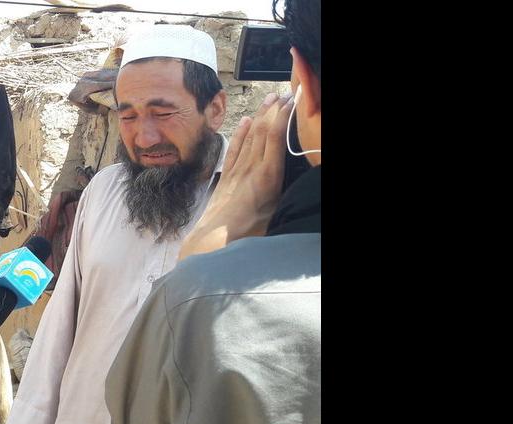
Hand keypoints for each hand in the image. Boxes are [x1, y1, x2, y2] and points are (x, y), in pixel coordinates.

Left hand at [179, 92, 291, 260]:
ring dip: (262, 114)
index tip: (294, 102)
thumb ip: (286, 196)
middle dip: (275, 109)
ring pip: (251, 135)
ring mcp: (238, 170)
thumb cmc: (247, 234)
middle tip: (286, 93)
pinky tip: (248, 120)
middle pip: (264, 130)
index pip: (276, 137)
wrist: (213, 241)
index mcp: (267, 177)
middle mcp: (252, 168)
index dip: (284, 116)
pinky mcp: (227, 176)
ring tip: (271, 98)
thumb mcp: (276, 216)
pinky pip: (236, 147)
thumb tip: (300, 186)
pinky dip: (243, 131)